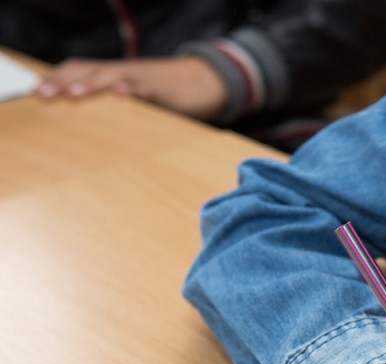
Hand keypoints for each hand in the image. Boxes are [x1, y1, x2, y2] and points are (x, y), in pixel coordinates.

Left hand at [35, 56, 227, 120]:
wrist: (204, 81)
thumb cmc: (168, 94)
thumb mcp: (138, 98)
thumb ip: (117, 108)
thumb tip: (94, 129)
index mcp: (116, 76)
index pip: (80, 71)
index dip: (58, 78)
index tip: (40, 92)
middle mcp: (125, 74)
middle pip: (89, 72)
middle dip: (65, 82)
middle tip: (45, 95)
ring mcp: (143, 80)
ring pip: (113, 78)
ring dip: (92, 85)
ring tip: (74, 94)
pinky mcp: (163, 91)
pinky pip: (146, 89)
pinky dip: (134, 90)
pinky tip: (123, 94)